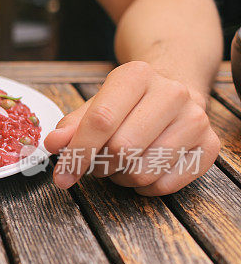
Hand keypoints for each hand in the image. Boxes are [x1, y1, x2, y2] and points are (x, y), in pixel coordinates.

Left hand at [44, 61, 219, 195]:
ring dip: (121, 178)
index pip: (101, 121)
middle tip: (97, 163)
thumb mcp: (95, 105)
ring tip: (120, 165)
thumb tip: (54, 144)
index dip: (77, 153)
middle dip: (100, 166)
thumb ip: (72, 126)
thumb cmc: (126, 104)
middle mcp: (172, 93)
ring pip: (142, 172)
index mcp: (137, 76)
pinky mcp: (209, 145)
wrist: (174, 93)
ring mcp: (195, 119)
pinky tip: (140, 171)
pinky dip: (144, 188)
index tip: (62, 176)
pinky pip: (165, 185)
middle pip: (122, 149)